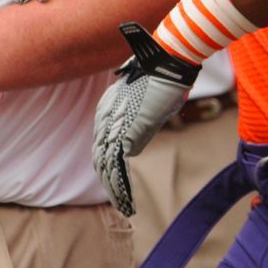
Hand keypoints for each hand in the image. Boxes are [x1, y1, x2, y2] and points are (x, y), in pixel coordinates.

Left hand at [93, 23, 199, 215]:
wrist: (168, 60)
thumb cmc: (167, 72)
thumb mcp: (155, 97)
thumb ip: (147, 116)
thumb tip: (147, 130)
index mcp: (107, 106)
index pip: (103, 142)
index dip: (109, 163)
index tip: (118, 179)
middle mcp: (104, 117)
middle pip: (100, 157)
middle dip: (109, 181)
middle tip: (120, 200)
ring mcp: (111, 127)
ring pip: (105, 167)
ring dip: (115, 190)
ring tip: (125, 207)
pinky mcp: (123, 135)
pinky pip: (116, 168)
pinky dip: (121, 188)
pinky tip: (128, 202)